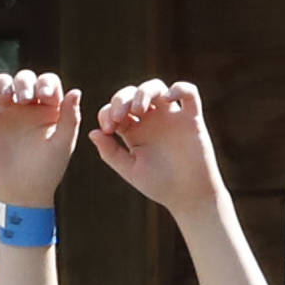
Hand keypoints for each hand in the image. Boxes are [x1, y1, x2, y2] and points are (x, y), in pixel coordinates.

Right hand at [0, 69, 80, 210]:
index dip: (46, 83)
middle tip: (24, 99)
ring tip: (4, 97)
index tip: (44, 96)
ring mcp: (7, 116)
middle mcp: (28, 108)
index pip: (48, 82)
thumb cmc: (48, 170)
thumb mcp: (63, 144)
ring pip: (1, 85)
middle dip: (23, 82)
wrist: (23, 193)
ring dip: (2, 84)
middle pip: (24, 79)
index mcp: (50, 110)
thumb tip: (76, 90)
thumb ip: (71, 117)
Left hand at [88, 77, 223, 213]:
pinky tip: (168, 99)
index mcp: (133, 131)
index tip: (107, 129)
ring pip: (157, 87)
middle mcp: (151, 120)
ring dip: (144, 92)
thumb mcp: (130, 170)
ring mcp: (171, 117)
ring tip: (139, 110)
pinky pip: (189, 93)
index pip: (115, 109)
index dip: (106, 113)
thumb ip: (110, 152)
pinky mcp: (192, 119)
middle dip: (121, 99)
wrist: (189, 196)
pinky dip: (179, 88)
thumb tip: (93, 132)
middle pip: (133, 93)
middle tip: (118, 117)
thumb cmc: (160, 186)